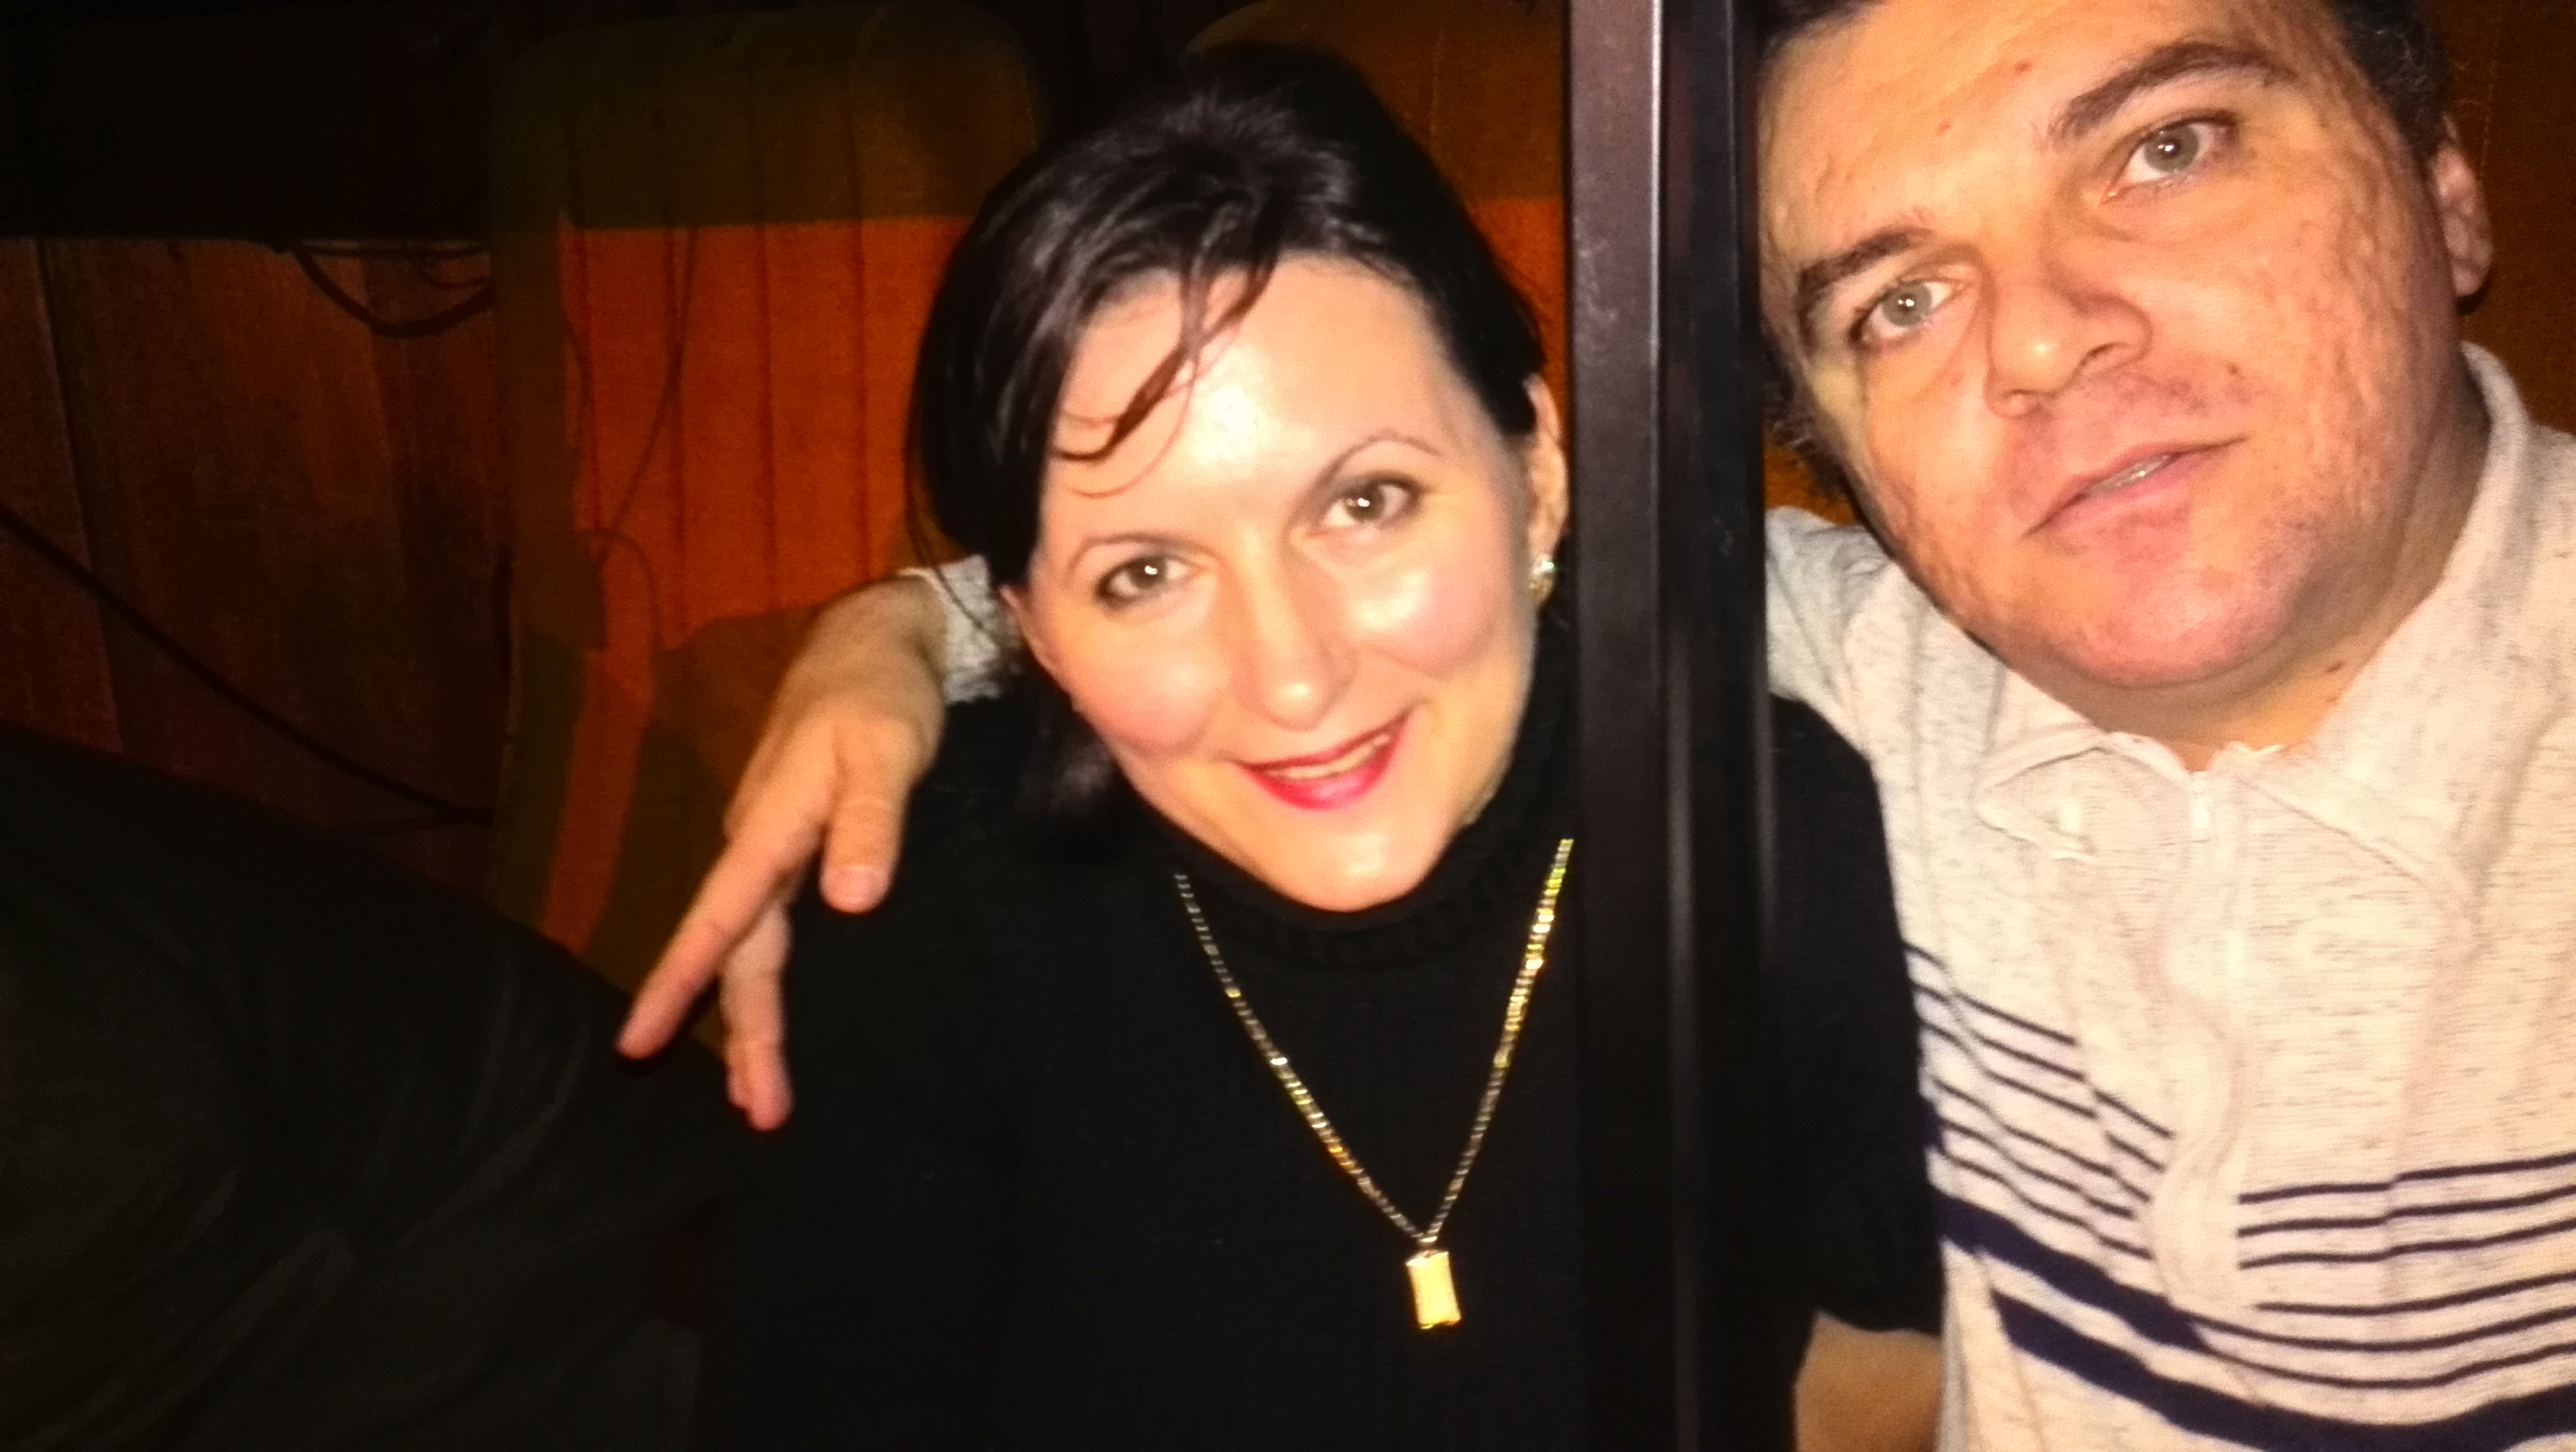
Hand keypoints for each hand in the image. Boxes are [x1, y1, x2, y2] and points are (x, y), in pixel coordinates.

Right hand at [618, 575, 950, 1127]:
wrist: (880, 635)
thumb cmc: (883, 689)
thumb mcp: (887, 747)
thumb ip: (871, 820)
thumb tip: (850, 901)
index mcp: (768, 830)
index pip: (719, 923)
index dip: (680, 985)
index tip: (636, 1046)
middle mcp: (760, 846)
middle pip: (741, 957)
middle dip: (744, 1036)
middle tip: (759, 1113)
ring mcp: (776, 846)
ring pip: (755, 948)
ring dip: (755, 1019)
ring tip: (759, 1090)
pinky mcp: (799, 842)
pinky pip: (771, 926)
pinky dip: (769, 977)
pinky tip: (777, 1011)